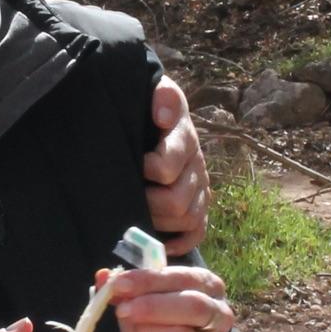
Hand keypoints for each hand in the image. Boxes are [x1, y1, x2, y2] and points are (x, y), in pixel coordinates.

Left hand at [107, 264, 232, 331]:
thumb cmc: (159, 328)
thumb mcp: (141, 302)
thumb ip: (124, 289)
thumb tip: (103, 276)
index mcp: (208, 287)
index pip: (185, 277)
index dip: (150, 280)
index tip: (120, 284)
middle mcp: (219, 316)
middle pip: (193, 306)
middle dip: (153, 307)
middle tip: (123, 310)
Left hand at [144, 77, 209, 251]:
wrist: (156, 114)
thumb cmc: (148, 105)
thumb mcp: (155, 90)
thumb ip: (163, 96)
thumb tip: (163, 116)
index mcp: (184, 140)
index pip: (168, 168)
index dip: (149, 171)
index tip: (136, 164)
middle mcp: (196, 166)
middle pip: (176, 201)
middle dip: (149, 202)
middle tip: (131, 196)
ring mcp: (199, 188)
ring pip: (187, 219)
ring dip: (160, 221)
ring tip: (139, 211)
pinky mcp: (198, 206)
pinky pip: (197, 232)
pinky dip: (179, 241)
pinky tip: (160, 240)